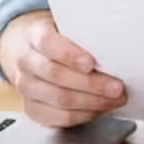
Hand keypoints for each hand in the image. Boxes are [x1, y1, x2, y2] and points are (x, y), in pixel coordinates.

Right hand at [0, 10, 126, 128]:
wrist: (31, 52)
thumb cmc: (59, 39)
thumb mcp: (67, 26)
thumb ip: (85, 33)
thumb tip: (117, 42)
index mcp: (33, 35)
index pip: (47, 43)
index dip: (70, 54)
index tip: (92, 63)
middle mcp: (25, 61)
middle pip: (56, 75)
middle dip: (91, 84)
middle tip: (117, 87)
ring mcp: (25, 87)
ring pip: (59, 99)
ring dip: (92, 102)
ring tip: (115, 99)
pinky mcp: (32, 108)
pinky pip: (59, 118)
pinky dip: (84, 115)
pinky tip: (100, 109)